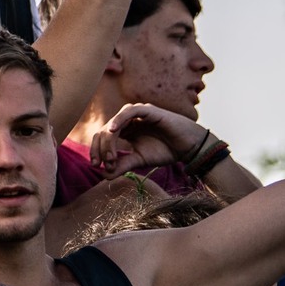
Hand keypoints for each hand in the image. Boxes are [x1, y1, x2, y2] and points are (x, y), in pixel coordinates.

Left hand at [89, 102, 205, 176]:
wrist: (188, 147)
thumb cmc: (165, 151)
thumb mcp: (140, 160)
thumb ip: (122, 165)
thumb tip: (103, 175)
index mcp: (124, 131)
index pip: (101, 137)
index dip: (96, 150)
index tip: (96, 165)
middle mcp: (127, 121)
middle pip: (104, 131)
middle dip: (102, 148)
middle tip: (108, 164)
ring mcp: (136, 114)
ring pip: (114, 124)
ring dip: (109, 141)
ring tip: (112, 157)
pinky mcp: (147, 110)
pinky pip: (128, 112)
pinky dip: (119, 120)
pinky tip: (113, 130)